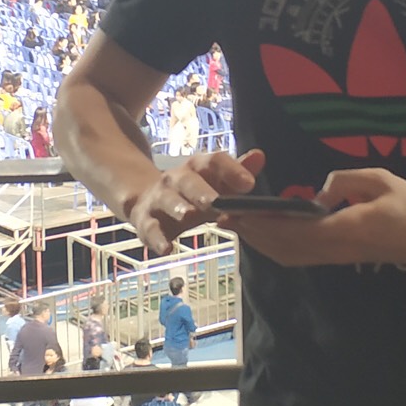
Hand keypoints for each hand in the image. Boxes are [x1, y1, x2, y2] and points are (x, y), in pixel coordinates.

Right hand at [124, 149, 264, 253]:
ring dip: (177, 208)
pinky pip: (150, 229)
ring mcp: (159, 198)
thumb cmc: (194, 194)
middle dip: (202, 191)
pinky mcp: (146, 220)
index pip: (214, 161)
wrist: (150, 201)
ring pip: (167, 201)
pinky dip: (157, 239)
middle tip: (216, 202)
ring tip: (188, 216)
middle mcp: (176, 178)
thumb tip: (259, 156)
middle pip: (189, 181)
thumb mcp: (217, 183)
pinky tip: (166, 249)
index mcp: (197, 167)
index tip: (249, 184)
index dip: (231, 170)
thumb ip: (239, 172)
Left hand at [223, 168, 405, 270]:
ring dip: (261, 243)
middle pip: (284, 246)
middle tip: (226, 218)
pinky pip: (299, 257)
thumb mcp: (382, 180)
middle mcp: (336, 248)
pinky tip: (265, 237)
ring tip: (239, 227)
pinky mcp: (337, 259)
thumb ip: (346, 181)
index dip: (264, 222)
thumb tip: (318, 192)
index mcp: (347, 227)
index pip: (295, 228)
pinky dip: (276, 248)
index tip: (240, 212)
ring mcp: (335, 258)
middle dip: (253, 233)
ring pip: (288, 256)